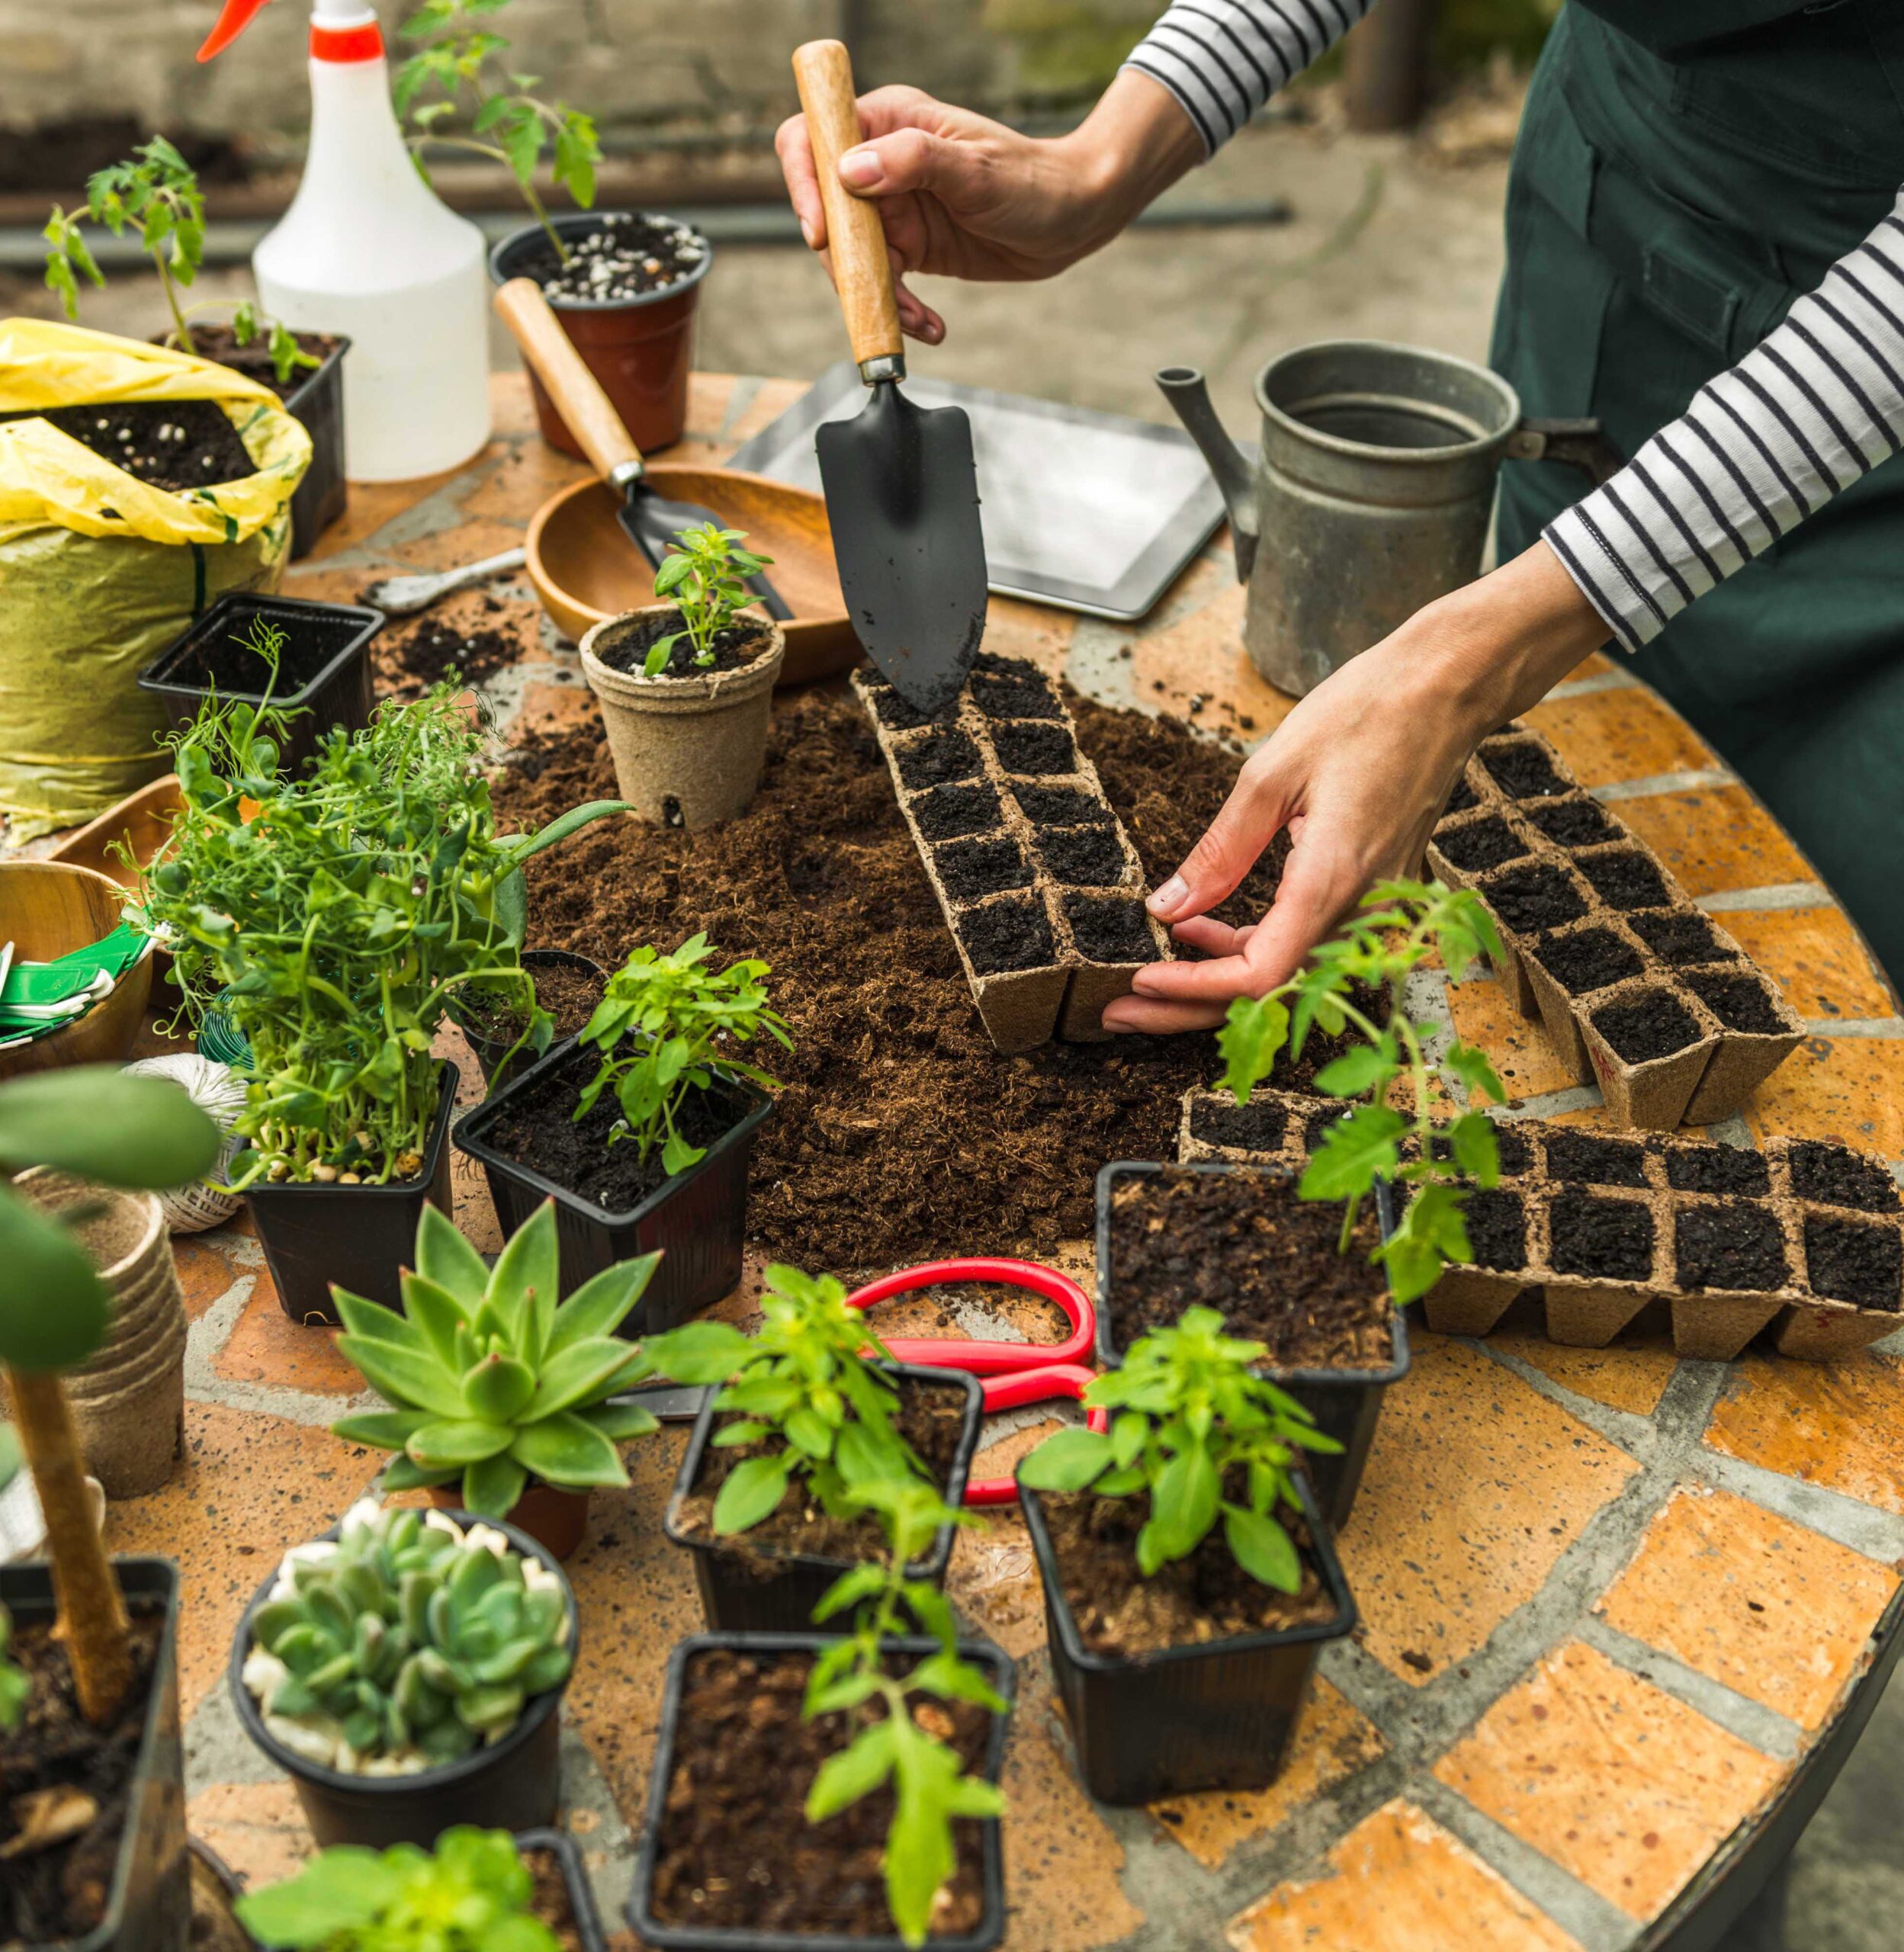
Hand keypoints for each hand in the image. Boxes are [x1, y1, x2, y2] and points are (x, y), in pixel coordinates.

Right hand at [775, 70, 1201, 342]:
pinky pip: (883, 284)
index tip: (823, 231)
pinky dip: (899, 312)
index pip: (813, 139)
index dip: (804, 184)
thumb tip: (851, 170)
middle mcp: (883, 163)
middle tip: (878, 293)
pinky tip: (929, 326)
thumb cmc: (1035, 181)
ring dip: (876, 296)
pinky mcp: (910, 247)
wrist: (1075, 220)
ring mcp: (894, 207)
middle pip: (826, 211)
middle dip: (846, 261)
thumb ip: (914, 163)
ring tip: (917, 320)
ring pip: (852, 257)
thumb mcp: (976, 171)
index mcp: (890, 122)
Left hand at [1103, 541, 1608, 1033]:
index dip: (1195, 991)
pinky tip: (1202, 927)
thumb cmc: (1366, 713)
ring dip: (1215, 982)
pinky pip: (1307, 943)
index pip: (1262, 974)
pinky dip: (1250, 947)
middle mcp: (1362, 907)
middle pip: (1271, 992)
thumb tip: (1167, 907)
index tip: (1138, 982)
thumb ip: (1219, 850)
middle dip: (1190, 1007)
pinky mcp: (1374, 895)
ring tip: (1148, 969)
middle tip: (1120, 1008)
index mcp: (1334, 878)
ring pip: (1288, 975)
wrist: (1448, 689)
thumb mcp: (1271, 773)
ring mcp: (1375, 907)